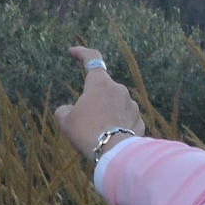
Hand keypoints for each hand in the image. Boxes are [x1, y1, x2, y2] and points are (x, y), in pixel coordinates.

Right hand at [55, 45, 145, 160]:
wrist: (113, 153)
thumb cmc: (87, 132)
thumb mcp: (66, 121)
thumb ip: (65, 111)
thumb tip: (68, 110)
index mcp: (100, 83)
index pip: (91, 59)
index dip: (81, 53)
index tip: (72, 52)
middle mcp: (119, 90)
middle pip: (102, 90)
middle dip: (92, 101)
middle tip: (82, 121)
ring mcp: (132, 105)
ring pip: (114, 106)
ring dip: (105, 115)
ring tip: (95, 135)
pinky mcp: (139, 121)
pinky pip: (124, 120)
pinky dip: (116, 126)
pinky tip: (109, 140)